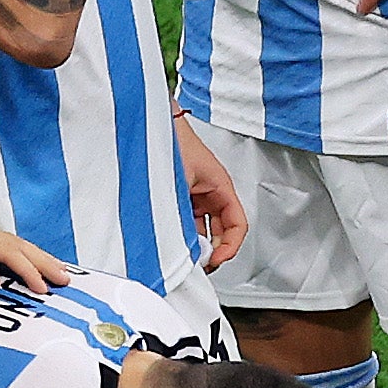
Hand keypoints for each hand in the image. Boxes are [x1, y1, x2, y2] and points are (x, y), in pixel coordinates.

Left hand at [178, 119, 246, 268]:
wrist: (149, 124)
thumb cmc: (170, 142)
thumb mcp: (179, 185)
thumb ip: (182, 217)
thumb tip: (182, 245)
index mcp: (221, 187)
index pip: (237, 225)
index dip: (230, 247)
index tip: (217, 259)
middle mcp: (211, 192)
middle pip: (221, 230)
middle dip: (214, 249)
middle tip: (201, 263)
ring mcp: (196, 193)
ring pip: (204, 226)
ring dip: (197, 242)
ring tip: (187, 254)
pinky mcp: (181, 194)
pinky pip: (188, 219)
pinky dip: (183, 232)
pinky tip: (174, 238)